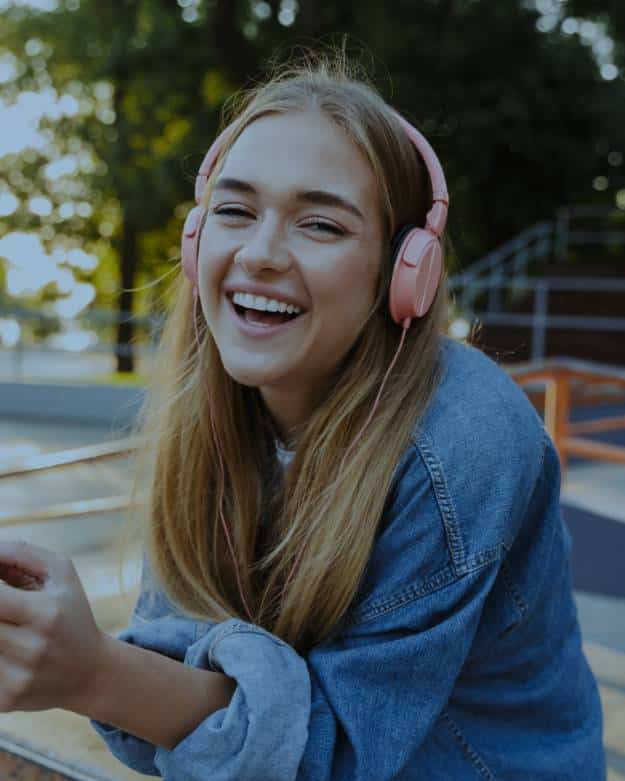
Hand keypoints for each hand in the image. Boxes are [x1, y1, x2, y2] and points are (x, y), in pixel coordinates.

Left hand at [0, 540, 105, 713]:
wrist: (91, 672)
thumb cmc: (70, 613)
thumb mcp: (61, 573)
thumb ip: (22, 553)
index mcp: (45, 612)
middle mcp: (32, 647)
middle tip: (5, 607)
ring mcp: (18, 677)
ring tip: (10, 624)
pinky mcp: (7, 700)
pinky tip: (10, 649)